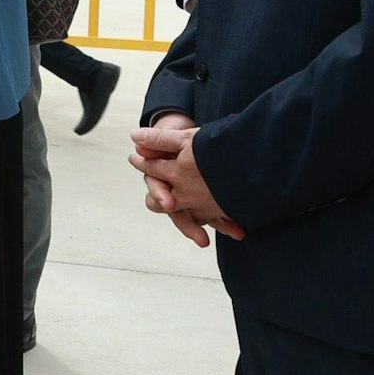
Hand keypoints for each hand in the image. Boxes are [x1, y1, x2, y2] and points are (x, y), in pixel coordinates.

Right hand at [130, 121, 245, 244]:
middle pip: (177, 215)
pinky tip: (239, 230)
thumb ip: (157, 139)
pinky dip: (226, 224)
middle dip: (189, 227)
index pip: (157, 193)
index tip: (170, 204)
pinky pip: (214, 218)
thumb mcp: (171, 134)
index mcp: (159, 180)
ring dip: (211, 230)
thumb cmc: (178, 136)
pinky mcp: (205, 204)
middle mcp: (172, 195)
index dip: (162, 197)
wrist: (193, 138)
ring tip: (229, 236)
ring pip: (196, 220)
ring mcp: (188, 202)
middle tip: (202, 239)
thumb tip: (135, 136)